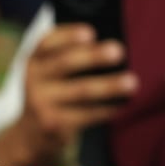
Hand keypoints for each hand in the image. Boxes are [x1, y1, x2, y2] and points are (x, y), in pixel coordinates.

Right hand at [0, 23, 138, 165]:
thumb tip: (112, 50)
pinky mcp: (52, 124)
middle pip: (65, 63)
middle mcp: (33, 79)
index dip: (68, 36)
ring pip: (81, 90)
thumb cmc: (52, 92)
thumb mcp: (50, 72)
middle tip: (118, 51)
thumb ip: (69, 57)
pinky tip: (121, 105)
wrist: (32, 132)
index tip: (91, 33)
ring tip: (132, 82)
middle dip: (93, 56)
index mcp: (34, 60)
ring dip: (109, 86)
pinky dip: (106, 109)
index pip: (47, 42)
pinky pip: (85, 114)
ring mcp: (40, 102)